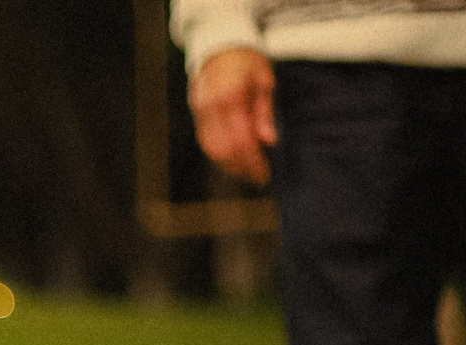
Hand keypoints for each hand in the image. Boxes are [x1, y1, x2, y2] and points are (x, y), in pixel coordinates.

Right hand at [188, 46, 276, 185]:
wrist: (218, 45)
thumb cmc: (246, 61)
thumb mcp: (263, 81)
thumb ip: (264, 112)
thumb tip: (268, 141)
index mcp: (231, 97)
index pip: (241, 140)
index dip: (253, 161)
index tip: (264, 173)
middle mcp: (211, 107)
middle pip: (224, 150)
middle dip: (242, 168)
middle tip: (258, 178)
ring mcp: (200, 112)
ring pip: (212, 150)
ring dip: (229, 165)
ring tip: (247, 172)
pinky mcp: (196, 114)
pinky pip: (206, 143)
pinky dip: (220, 156)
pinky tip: (233, 161)